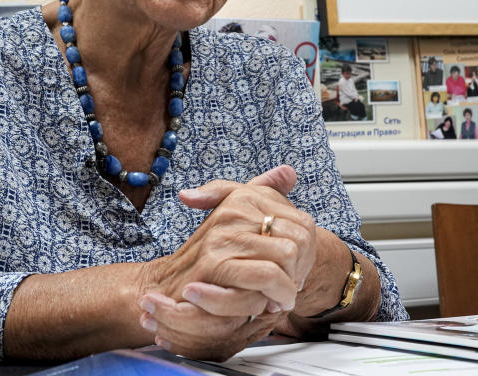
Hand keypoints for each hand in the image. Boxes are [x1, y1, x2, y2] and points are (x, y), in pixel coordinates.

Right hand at [136, 165, 317, 359]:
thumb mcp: (238, 219)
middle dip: (299, 272)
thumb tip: (289, 172)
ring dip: (287, 288)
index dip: (307, 254)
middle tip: (287, 289)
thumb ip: (264, 193)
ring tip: (278, 299)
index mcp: (243, 198)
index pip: (304, 225)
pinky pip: (267, 276)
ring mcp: (223, 235)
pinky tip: (268, 305)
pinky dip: (275, 296)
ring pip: (287, 257)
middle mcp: (233, 210)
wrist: (170, 284)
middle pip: (299, 243)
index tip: (295, 271)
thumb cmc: (211, 255)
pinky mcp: (215, 263)